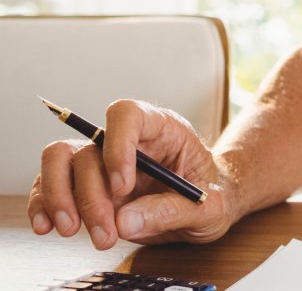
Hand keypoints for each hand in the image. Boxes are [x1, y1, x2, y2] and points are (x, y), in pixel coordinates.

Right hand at [27, 99, 237, 249]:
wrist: (206, 208)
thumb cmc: (212, 196)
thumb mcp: (210, 206)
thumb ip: (175, 210)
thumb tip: (125, 221)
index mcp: (162, 129)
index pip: (127, 114)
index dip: (117, 145)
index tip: (122, 186)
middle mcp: (126, 140)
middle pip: (90, 149)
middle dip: (91, 195)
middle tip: (106, 231)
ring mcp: (102, 161)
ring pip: (61, 161)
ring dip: (61, 198)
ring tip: (74, 231)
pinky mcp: (86, 185)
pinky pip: (52, 185)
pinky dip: (43, 205)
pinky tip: (48, 227)